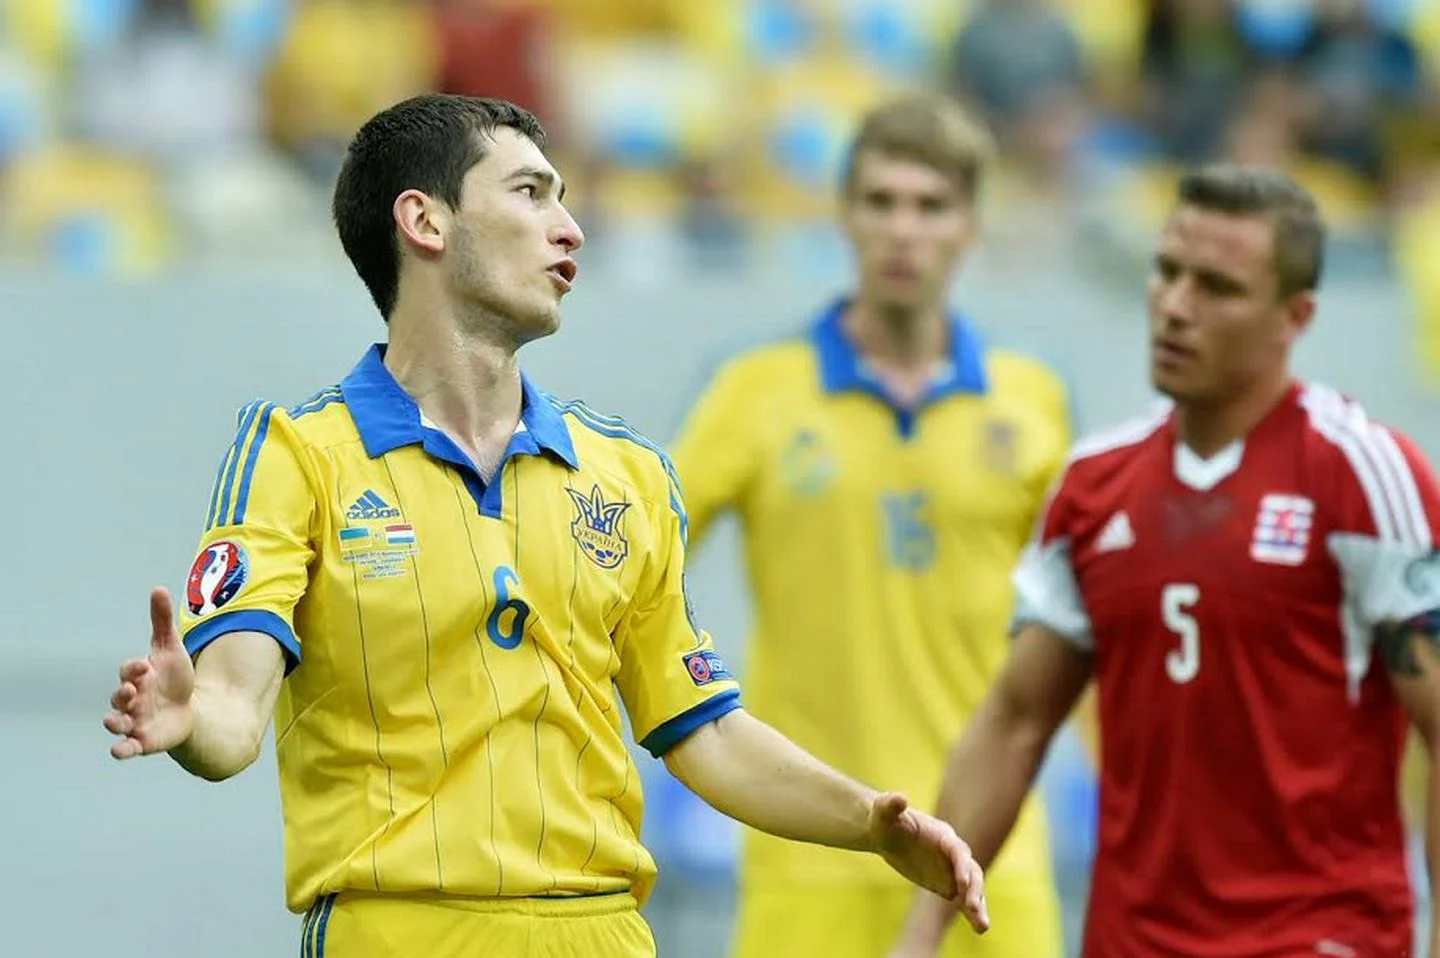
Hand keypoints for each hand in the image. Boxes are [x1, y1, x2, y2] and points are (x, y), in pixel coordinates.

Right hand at [103, 587, 195, 758]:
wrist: (188, 710)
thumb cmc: (175, 679)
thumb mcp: (171, 649)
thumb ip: (161, 622)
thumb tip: (158, 589)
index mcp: (137, 677)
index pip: (128, 671)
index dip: (133, 668)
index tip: (145, 666)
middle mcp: (131, 700)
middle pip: (118, 697)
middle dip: (121, 694)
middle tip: (131, 690)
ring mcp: (134, 721)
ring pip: (116, 722)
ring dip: (114, 721)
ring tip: (115, 721)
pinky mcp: (141, 741)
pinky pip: (125, 747)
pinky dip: (120, 750)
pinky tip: (120, 750)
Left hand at [868, 793, 988, 934]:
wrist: (886, 832)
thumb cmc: (885, 818)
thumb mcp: (884, 812)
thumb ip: (891, 805)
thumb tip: (899, 798)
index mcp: (942, 835)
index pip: (957, 851)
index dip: (961, 866)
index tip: (961, 883)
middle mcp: (953, 853)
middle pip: (970, 871)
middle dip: (973, 888)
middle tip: (971, 907)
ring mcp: (952, 869)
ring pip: (972, 888)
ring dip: (978, 904)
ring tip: (982, 927)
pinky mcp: (948, 884)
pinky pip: (963, 899)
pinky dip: (972, 912)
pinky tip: (980, 928)